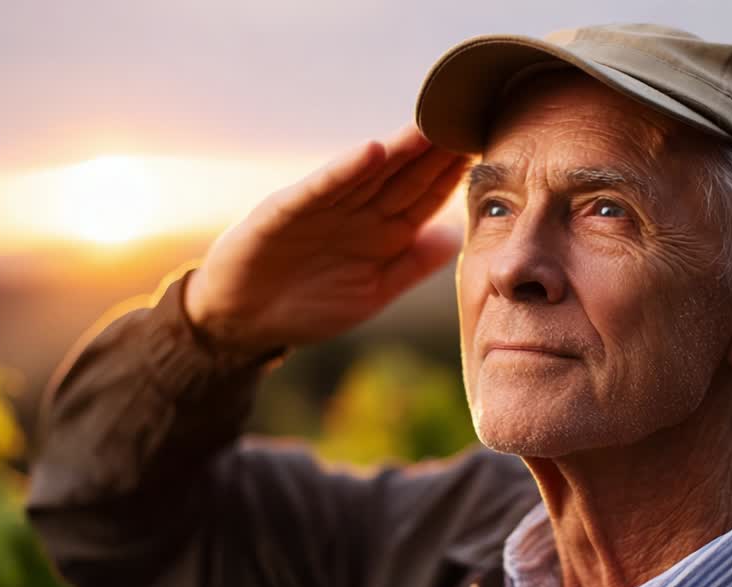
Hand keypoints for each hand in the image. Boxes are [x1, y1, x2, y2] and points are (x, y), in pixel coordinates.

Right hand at [185, 124, 467, 353]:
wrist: (243, 321)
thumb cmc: (309, 306)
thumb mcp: (373, 292)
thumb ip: (412, 266)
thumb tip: (457, 237)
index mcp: (382, 232)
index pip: (426, 197)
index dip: (454, 176)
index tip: (488, 150)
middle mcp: (357, 212)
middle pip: (404, 176)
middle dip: (435, 152)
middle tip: (469, 120)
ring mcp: (323, 209)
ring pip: (369, 174)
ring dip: (398, 150)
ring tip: (429, 126)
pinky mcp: (286, 212)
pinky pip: (322, 189)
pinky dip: (344, 171)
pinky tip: (371, 153)